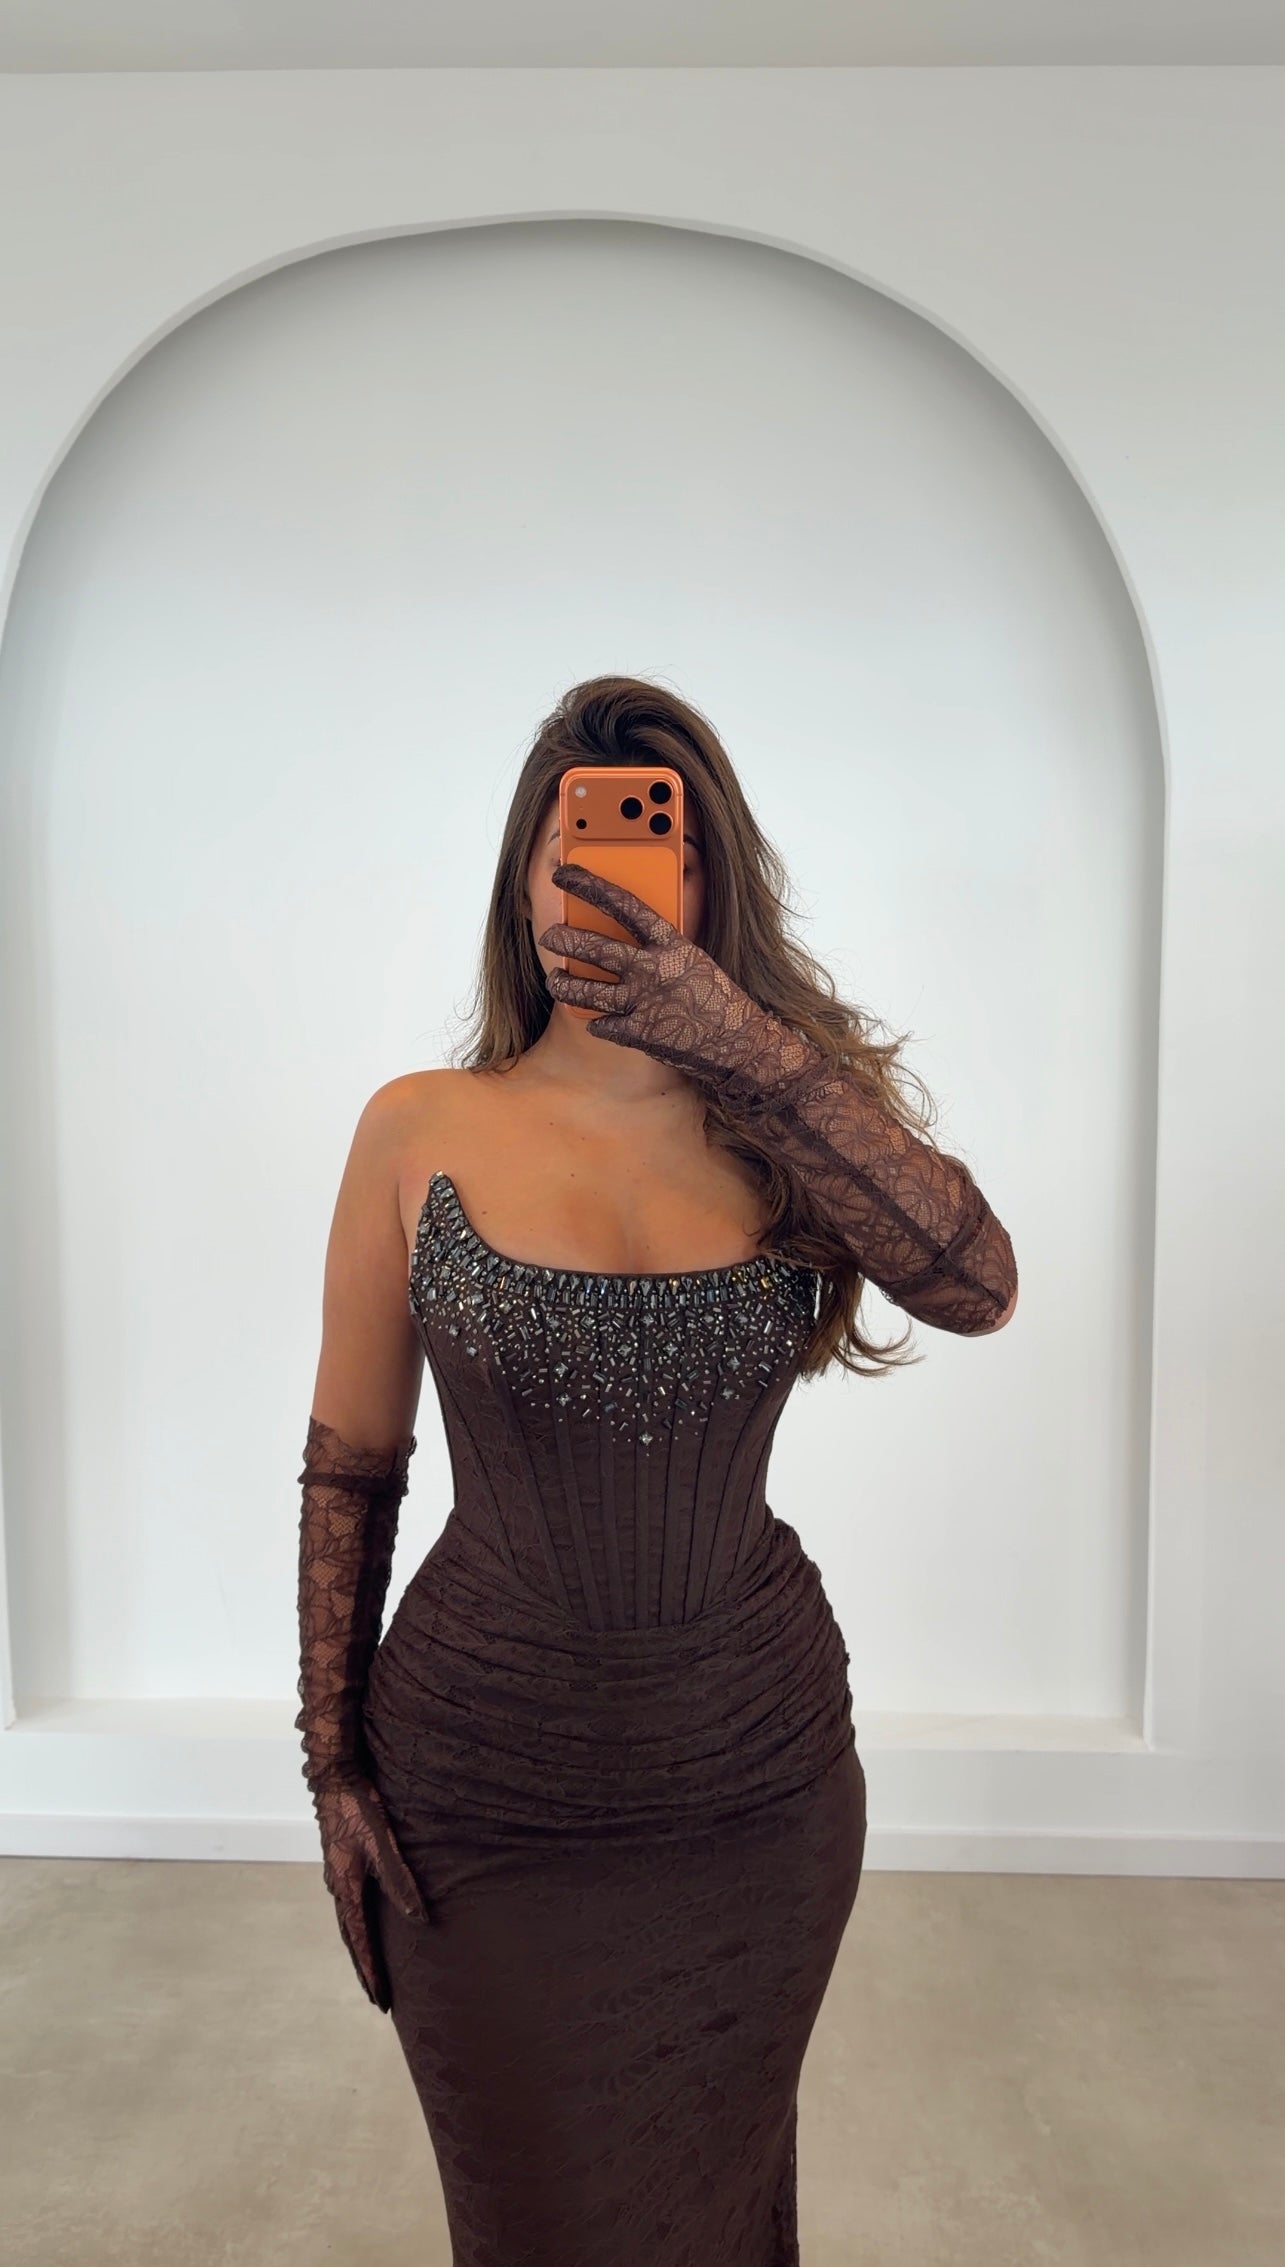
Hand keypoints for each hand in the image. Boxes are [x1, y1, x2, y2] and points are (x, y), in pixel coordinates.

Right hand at [314, 1775, 429, 2010]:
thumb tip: (419, 1920)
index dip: (370, 1970)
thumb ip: (399, 1881)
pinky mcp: (341, 1861)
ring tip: (371, 1967)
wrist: (333, 1776)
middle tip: (376, 1996)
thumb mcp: (382, 1844)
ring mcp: (337, 1874)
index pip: (359, 1940)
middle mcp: (337, 1886)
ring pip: (349, 1921)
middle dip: (364, 1967)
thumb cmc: (357, 1807)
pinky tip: (365, 1920)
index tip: (378, 1999)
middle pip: (351, 1937)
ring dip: (359, 1947)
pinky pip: (349, 1903)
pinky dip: (357, 1924)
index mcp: (345, 1887)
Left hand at [539, 861, 811, 1089]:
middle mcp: (653, 969)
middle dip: (564, 940)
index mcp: (670, 943)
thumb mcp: (691, 959)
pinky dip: (597, 1023)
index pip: (622, 904)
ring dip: (563, 984)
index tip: (565, 874)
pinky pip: (601, 1025)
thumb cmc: (715, 997)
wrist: (738, 1043)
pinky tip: (598, 1021)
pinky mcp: (638, 1034)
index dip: (589, 886)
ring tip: (555, 979)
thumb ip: (658, 946)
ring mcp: (643, 1003)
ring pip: (585, 990)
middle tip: (549, 937)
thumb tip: (623, 933)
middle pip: (594, 948)